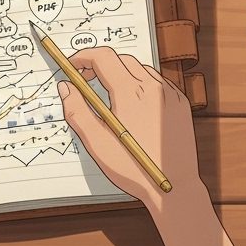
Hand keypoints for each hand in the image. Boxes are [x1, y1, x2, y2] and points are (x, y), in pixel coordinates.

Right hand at [58, 47, 206, 216]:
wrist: (174, 187)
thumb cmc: (136, 169)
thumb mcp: (97, 143)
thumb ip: (77, 111)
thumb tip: (66, 88)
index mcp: (131, 93)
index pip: (103, 57)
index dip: (82, 57)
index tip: (72, 65)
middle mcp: (153, 88)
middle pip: (121, 59)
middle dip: (99, 63)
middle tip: (85, 80)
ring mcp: (170, 94)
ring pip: (140, 68)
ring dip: (120, 72)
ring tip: (108, 93)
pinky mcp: (180, 104)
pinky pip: (158, 82)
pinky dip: (141, 83)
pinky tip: (133, 102)